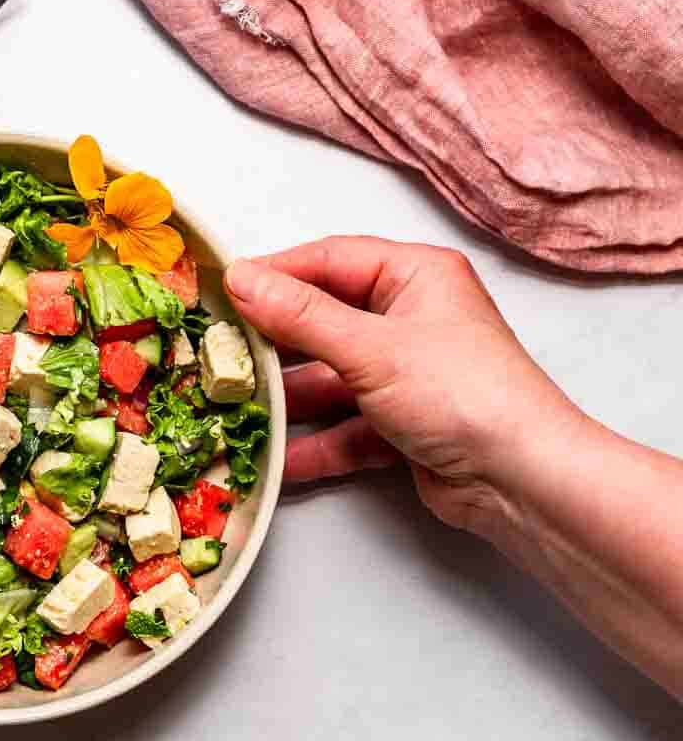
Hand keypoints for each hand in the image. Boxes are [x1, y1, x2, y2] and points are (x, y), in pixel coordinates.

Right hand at [224, 238, 583, 538]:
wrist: (521, 479)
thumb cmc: (464, 394)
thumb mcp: (372, 348)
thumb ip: (300, 316)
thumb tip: (242, 279)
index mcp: (415, 277)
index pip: (329, 261)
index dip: (274, 276)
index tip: (222, 292)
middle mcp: (411, 320)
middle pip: (324, 323)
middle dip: (276, 346)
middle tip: (220, 356)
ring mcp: (407, 376)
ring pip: (331, 381)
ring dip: (290, 402)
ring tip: (237, 413)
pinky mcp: (403, 428)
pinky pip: (346, 429)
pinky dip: (315, 445)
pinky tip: (278, 459)